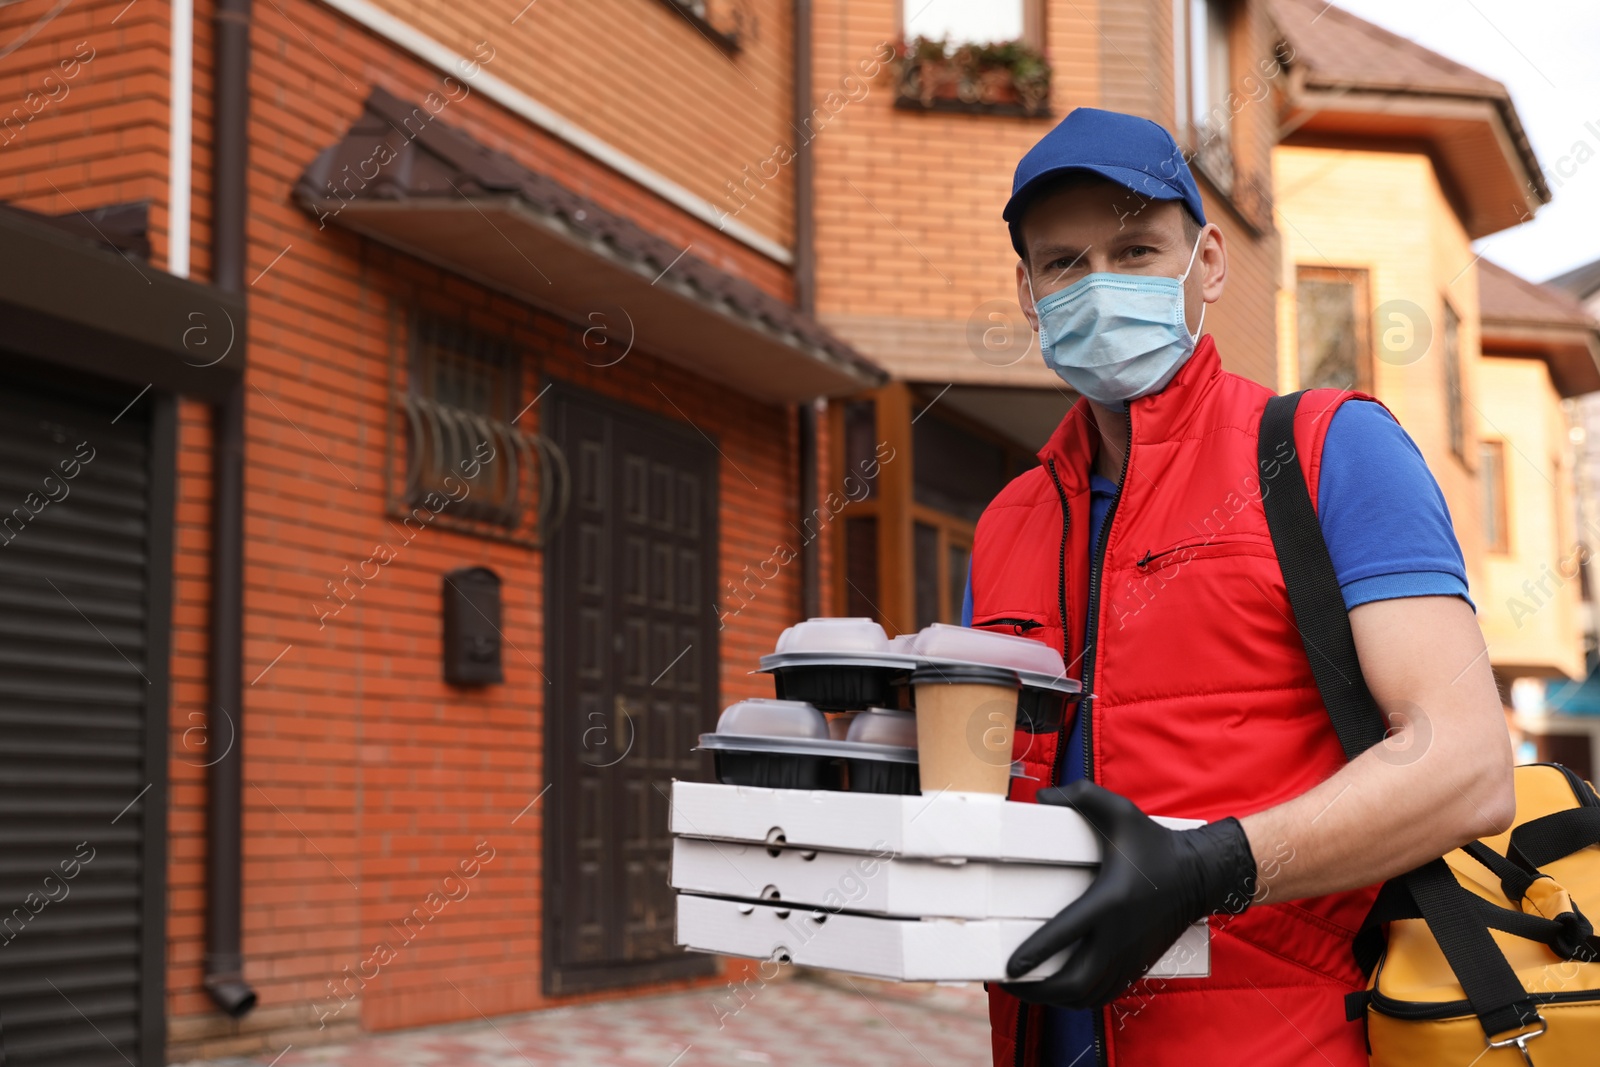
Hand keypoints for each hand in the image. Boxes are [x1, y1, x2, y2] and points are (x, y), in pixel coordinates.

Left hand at [1001, 781, 1255, 1008]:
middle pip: (1075, 982)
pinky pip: (1104, 995)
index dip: (1035, 954)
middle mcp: (1119, 936)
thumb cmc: (1154, 843)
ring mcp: (1129, 956)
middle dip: (1038, 990)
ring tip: (1028, 989)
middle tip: (1010, 981)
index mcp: (1109, 901)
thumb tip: (1041, 795)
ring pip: (1088, 996)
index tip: (1010, 966)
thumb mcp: (1119, 811)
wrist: (1199, 874)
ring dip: (1056, 999)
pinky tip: (1059, 991)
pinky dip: (1079, 999)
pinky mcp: (1137, 965)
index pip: (1065, 935)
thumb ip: (1080, 795)